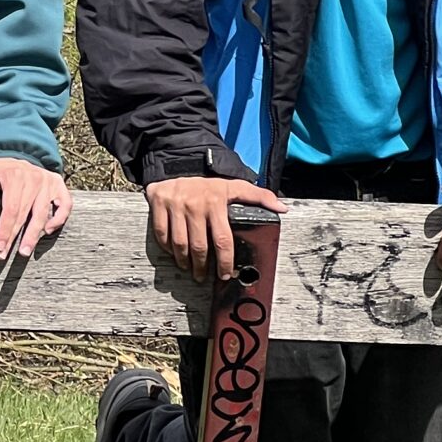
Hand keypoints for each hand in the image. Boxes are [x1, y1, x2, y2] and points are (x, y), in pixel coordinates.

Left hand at [0, 157, 73, 259]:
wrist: (12, 159)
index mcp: (13, 174)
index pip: (11, 207)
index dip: (5, 229)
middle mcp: (33, 176)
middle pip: (26, 214)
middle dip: (16, 237)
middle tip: (5, 255)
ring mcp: (48, 180)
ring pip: (44, 213)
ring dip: (35, 235)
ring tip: (25, 252)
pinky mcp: (58, 184)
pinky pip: (65, 204)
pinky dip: (59, 218)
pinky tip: (47, 232)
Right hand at [145, 175, 286, 280]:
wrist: (178, 164)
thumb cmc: (209, 185)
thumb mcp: (235, 187)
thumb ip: (260, 197)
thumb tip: (282, 209)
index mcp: (216, 202)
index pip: (222, 239)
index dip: (225, 261)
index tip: (225, 273)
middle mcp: (195, 204)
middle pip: (199, 246)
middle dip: (202, 266)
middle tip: (203, 276)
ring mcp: (175, 204)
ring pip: (179, 243)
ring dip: (184, 260)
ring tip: (189, 268)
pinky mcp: (159, 204)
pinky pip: (162, 233)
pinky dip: (167, 247)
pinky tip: (173, 252)